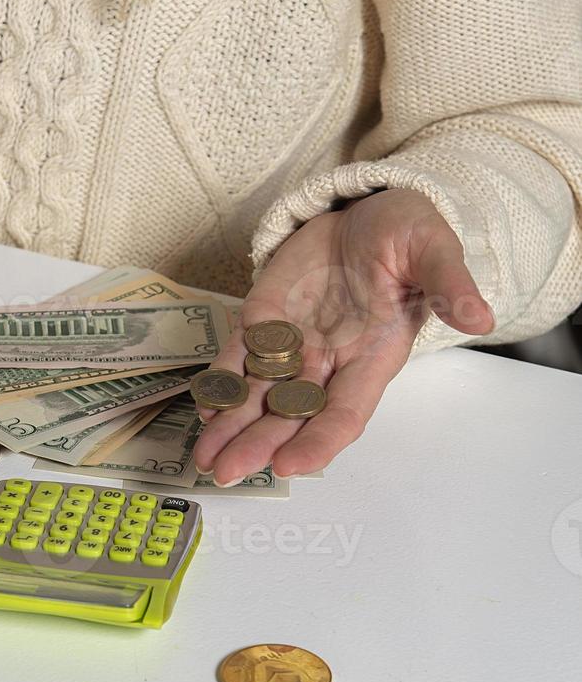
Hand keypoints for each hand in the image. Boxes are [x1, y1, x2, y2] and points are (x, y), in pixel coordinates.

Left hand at [192, 188, 493, 483]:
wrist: (368, 208)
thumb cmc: (406, 233)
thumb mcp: (433, 249)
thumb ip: (450, 284)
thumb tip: (480, 316)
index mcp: (372, 356)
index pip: (344, 413)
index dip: (318, 441)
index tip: (290, 465)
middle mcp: (329, 360)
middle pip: (291, 415)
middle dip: (258, 445)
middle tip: (225, 473)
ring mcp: (293, 343)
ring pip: (258, 395)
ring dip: (231, 427)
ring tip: (203, 456)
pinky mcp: (264, 320)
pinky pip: (238, 358)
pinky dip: (220, 382)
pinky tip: (203, 407)